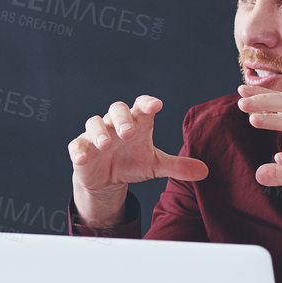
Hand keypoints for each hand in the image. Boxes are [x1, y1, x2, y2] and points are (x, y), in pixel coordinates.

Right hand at [67, 96, 208, 227]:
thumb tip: (204, 171)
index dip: (147, 104)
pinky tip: (83, 157)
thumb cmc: (131, 162)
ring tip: (106, 145)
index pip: (141, 106)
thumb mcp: (155, 165)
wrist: (106, 178)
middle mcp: (115, 124)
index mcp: (136, 123)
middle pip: (117, 109)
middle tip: (129, 132)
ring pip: (94, 123)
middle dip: (122, 119)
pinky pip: (77, 144)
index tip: (156, 106)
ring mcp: (96, 135)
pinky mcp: (81, 148)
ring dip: (100, 132)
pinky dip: (79, 149)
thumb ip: (177, 166)